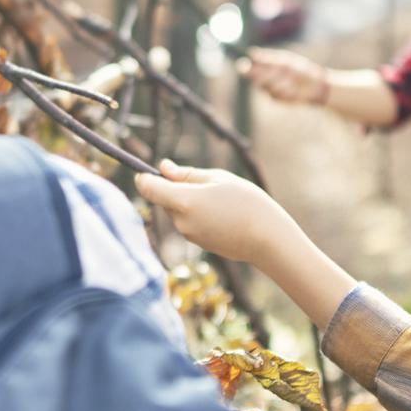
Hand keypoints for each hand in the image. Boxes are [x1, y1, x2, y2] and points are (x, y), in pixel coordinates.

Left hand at [137, 160, 303, 266]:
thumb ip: (187, 173)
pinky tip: (222, 213)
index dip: (144, 177)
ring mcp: (188, 234)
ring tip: (219, 198)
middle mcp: (180, 221)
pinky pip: (189, 222)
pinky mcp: (198, 243)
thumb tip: (163, 168)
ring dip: (189, 201)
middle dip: (174, 188)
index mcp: (183, 200)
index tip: (149, 170)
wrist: (267, 238)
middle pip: (162, 199)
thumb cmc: (247, 202)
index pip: (147, 187)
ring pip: (177, 211)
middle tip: (203, 181)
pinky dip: (198, 214)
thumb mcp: (218, 178)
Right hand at [243, 49, 329, 105]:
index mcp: (268, 68)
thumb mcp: (286, 62)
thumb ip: (269, 59)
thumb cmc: (302, 70)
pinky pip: (275, 95)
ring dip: (278, 82)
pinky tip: (293, 88)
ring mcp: (272, 90)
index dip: (246, 67)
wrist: (316, 86)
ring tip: (290, 80)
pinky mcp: (278, 100)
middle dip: (263, 75)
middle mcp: (267, 80)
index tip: (243, 65)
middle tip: (273, 72)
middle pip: (256, 78)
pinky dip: (284, 90)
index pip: (251, 68)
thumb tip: (252, 53)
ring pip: (266, 87)